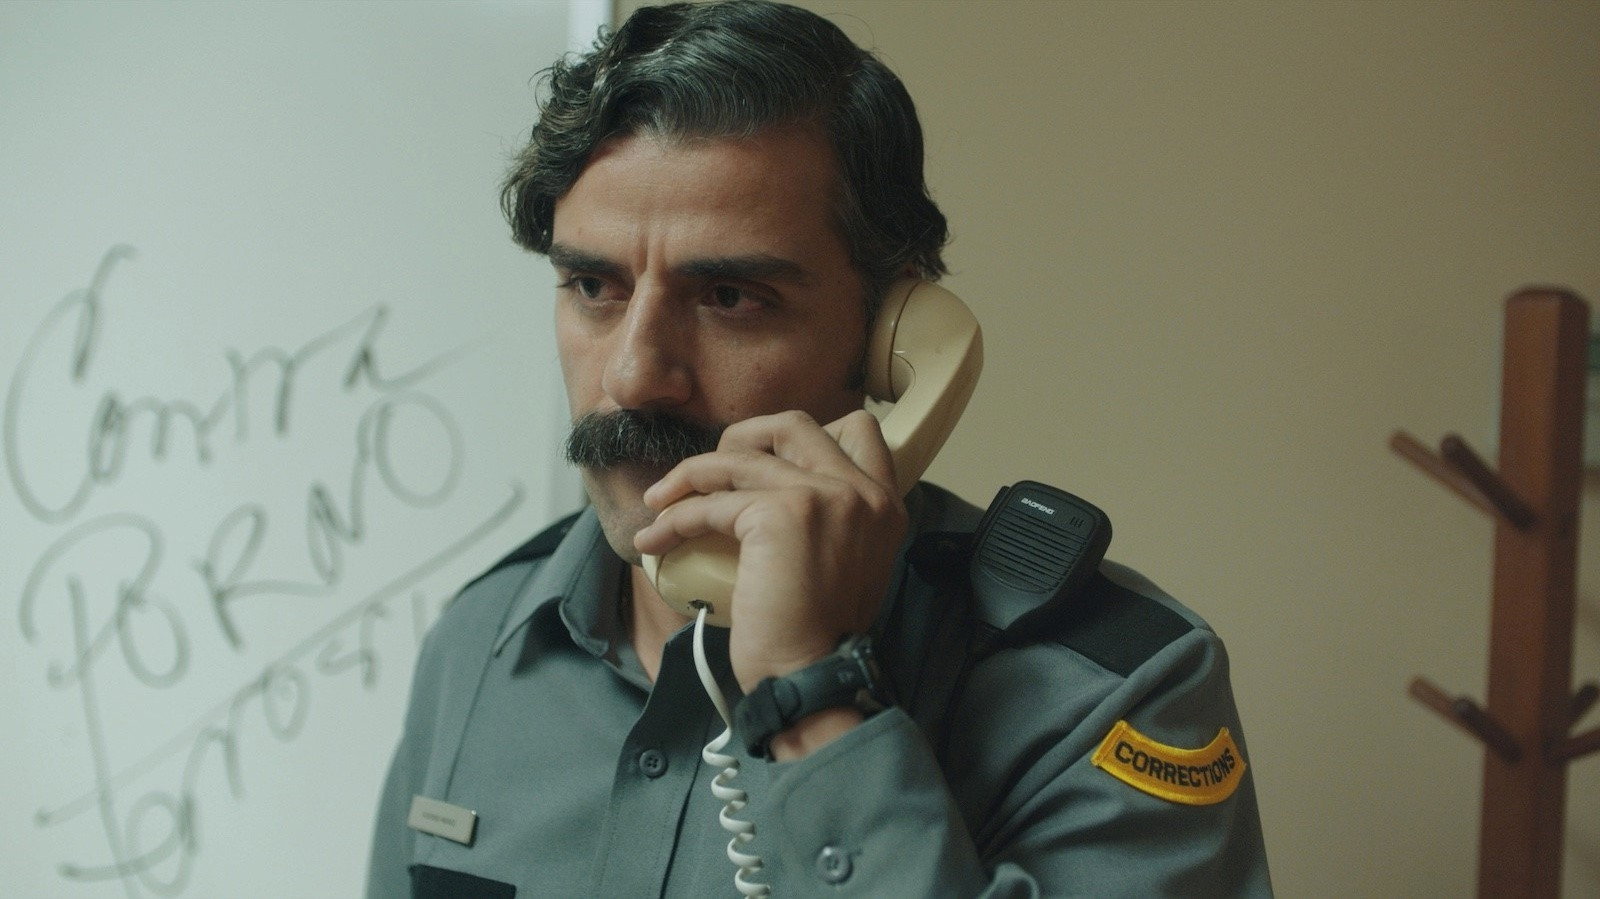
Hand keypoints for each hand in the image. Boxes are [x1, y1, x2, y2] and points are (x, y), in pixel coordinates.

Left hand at [633, 409, 907, 693]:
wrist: (812, 678)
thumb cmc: (818, 636)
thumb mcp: (847, 563)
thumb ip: (831, 519)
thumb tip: (769, 491)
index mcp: (882, 501)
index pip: (856, 428)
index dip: (800, 437)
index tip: (761, 460)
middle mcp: (860, 490)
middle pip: (791, 424)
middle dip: (741, 439)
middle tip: (709, 475)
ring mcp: (823, 496)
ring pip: (737, 459)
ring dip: (687, 478)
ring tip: (659, 505)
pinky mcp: (780, 514)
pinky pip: (710, 503)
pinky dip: (674, 519)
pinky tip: (656, 540)